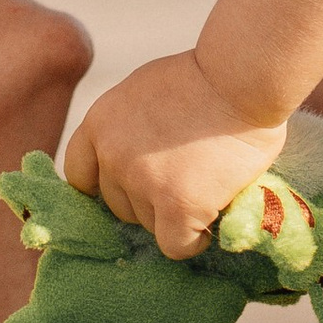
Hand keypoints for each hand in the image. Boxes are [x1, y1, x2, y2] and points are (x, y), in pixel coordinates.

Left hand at [69, 50, 288, 259]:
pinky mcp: (177, 205)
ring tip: (206, 186)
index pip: (80, 174)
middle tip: (185, 179)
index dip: (108, 184)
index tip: (131, 185)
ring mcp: (143, 182)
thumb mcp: (146, 91)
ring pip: (150, 226)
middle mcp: (113, 155)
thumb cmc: (208, 77)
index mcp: (100, 122)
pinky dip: (195, 239)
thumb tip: (136, 161)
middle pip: (118, 205)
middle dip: (148, 200)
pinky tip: (212, 216)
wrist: (242, 77)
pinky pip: (176, 245)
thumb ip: (130, 127)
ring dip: (175, 215)